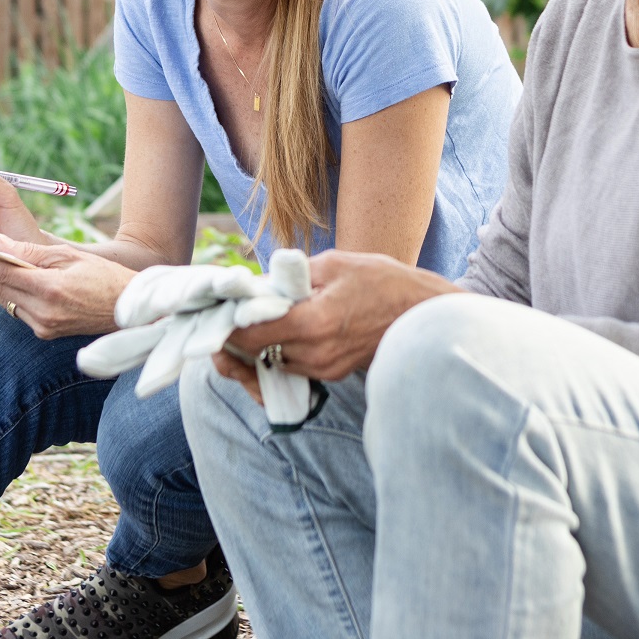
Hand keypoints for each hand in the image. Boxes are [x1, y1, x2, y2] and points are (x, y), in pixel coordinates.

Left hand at [0, 234, 134, 337]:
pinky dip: (13, 295)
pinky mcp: (46, 333)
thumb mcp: (70, 256)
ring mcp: (44, 327)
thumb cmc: (104, 277)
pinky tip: (6, 282)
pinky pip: (21, 311)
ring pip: (8, 300)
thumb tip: (1, 244)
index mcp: (49, 289)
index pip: (2, 273)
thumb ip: (33, 252)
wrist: (129, 311)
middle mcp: (43, 313)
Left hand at [213, 251, 456, 402]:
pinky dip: (278, 352)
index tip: (212, 313)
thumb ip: (291, 275)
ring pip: (271, 362)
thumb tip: (257, 284)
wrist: (425, 315)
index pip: (250, 332)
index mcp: (312, 322)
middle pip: (255, 353)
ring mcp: (325, 369)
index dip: (226, 324)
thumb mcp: (335, 264)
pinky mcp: (333, 374)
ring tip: (246, 323)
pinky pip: (292, 366)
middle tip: (220, 320)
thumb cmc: (383, 282)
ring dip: (256, 346)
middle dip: (235, 338)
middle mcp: (315, 353)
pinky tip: (276, 333)